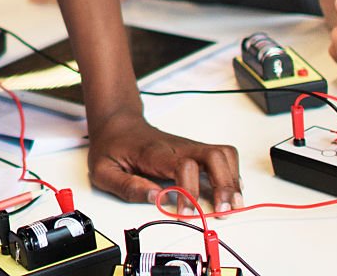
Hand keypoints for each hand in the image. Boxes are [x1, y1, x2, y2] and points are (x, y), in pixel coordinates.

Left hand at [87, 110, 240, 212]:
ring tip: (232, 205)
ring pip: (223, 153)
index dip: (189, 191)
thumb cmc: (112, 146)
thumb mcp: (104, 171)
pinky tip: (229, 193)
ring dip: (232, 180)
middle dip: (225, 185)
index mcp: (156, 153)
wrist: (118, 123)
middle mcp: (178, 146)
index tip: (184, 212)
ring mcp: (189, 147)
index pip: (184, 165)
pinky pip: (222, 157)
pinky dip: (231, 174)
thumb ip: (127, 187)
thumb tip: (156, 200)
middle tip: (223, 210)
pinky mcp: (194, 151)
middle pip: (214, 155)